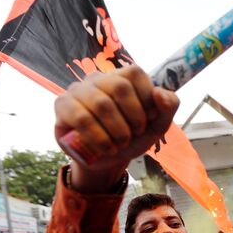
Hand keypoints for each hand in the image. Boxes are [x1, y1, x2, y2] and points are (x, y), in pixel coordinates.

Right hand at [55, 66, 178, 192]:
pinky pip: (81, 118)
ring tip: (120, 145)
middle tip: (135, 134)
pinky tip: (106, 148)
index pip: (135, 73)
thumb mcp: (158, 124)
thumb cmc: (133, 136)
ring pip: (101, 104)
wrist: (108, 159)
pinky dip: (99, 137)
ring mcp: (78, 89)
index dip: (146, 99)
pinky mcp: (62, 105)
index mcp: (122, 77)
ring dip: (117, 131)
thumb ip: (169, 105)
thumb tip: (159, 92)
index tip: (149, 119)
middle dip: (133, 117)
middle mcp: (99, 78)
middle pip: (119, 87)